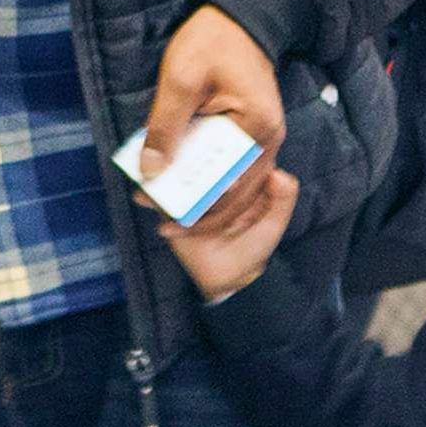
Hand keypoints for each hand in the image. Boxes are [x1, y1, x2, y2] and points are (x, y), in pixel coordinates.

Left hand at [140, 6, 287, 244]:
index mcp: (255, 127)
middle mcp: (269, 140)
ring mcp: (266, 139)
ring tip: (170, 214)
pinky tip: (190, 192)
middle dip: (200, 215)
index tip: (164, 218)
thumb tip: (151, 170)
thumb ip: (166, 127)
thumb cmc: (211, 41)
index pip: (228, 185)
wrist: (241, 16)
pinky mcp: (255, 134)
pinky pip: (237, 172)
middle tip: (163, 225)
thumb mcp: (180, 79)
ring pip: (239, 189)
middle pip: (237, 196)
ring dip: (207, 204)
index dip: (197, 208)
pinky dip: (215, 186)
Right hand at [161, 165, 301, 301]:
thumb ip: (283, 199)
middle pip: (198, 160)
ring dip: (165, 172)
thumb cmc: (254, 245)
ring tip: (156, 172)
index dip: (225, 151)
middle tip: (181, 157)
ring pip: (177, 176)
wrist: (230, 275)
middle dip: (189, 158)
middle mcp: (213, 180)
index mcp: (239, 176)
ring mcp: (191, 193)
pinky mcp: (173, 209)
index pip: (231, 154)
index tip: (216, 151)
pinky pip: (160, 200)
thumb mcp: (273, 222)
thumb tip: (279, 174)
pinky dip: (150, 196)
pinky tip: (143, 196)